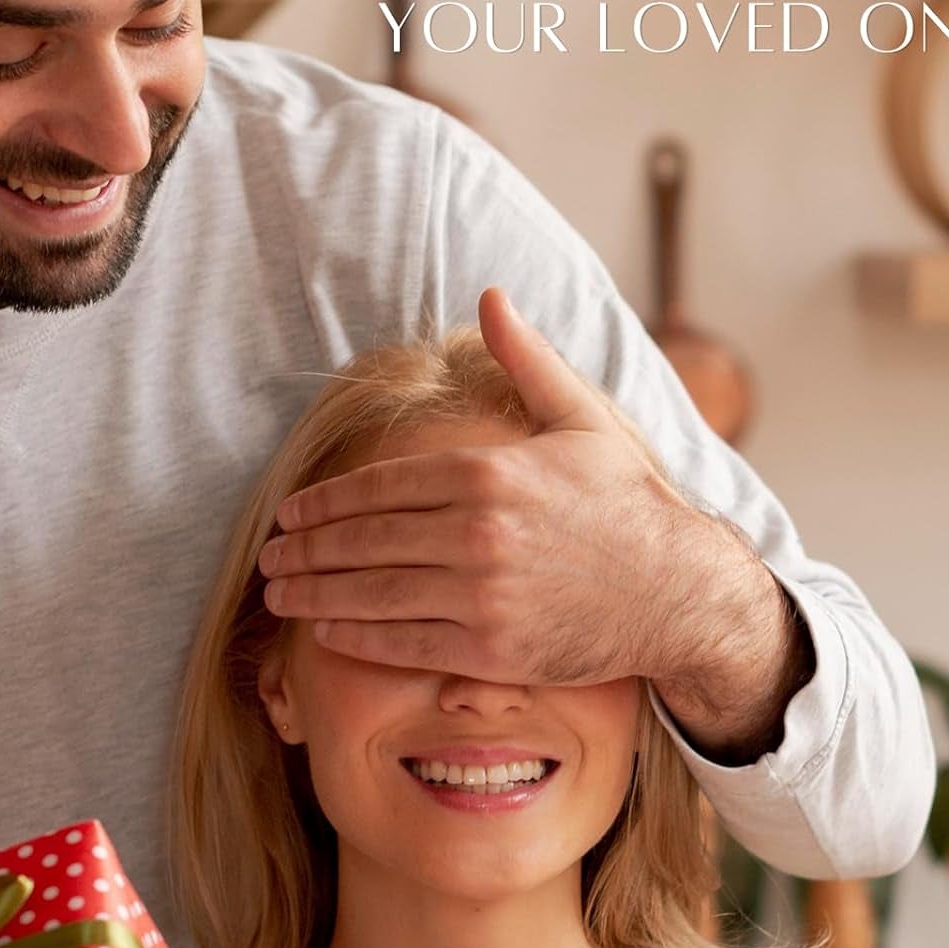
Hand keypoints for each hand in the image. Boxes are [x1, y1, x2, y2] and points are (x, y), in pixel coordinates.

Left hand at [259, 287, 801, 756]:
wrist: (678, 591)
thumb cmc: (627, 504)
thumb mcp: (582, 419)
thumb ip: (527, 361)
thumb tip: (490, 297)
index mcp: (490, 472)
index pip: (381, 485)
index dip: (326, 502)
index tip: (291, 513)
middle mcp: (479, 532)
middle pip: (365, 540)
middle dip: (307, 548)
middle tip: (269, 556)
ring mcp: (484, 595)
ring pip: (373, 593)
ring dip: (314, 593)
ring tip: (279, 593)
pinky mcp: (493, 651)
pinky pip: (404, 644)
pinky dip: (356, 637)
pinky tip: (325, 630)